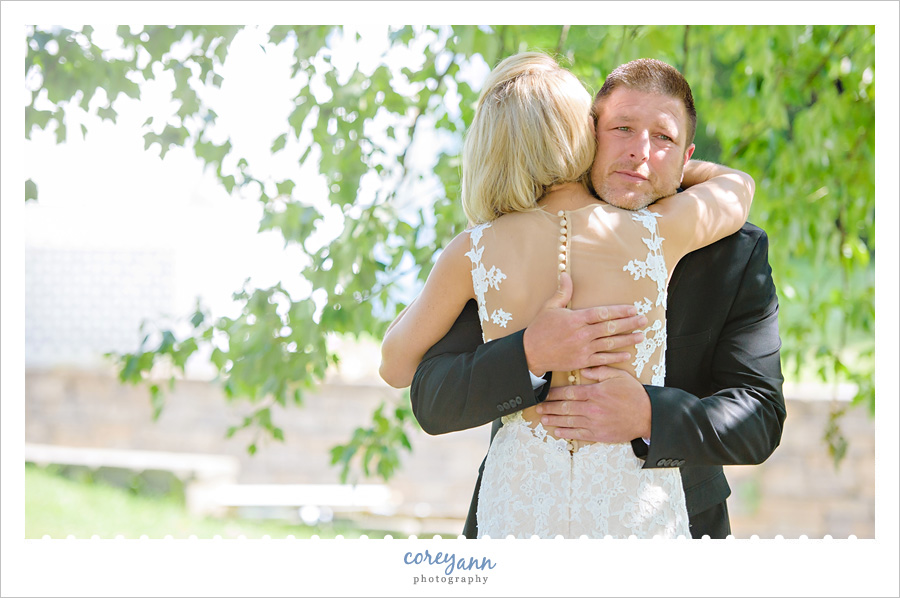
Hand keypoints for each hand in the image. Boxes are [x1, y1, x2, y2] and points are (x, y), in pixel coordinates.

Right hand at [522, 273, 647, 375]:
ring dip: (627, 340)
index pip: (603, 313)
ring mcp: (583, 349)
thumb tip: (566, 274)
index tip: (633, 309)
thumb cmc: (540, 329)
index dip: (620, 311)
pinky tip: (627, 354)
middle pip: (610, 328)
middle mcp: (582, 333)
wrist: (530, 353)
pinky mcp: (581, 361)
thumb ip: (562, 292)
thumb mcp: (549, 307)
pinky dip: (616, 357)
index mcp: (576, 318)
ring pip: (610, 343)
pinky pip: (602, 359)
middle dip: (629, 324)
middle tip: (644, 320)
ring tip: (641, 336)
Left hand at [535, 366, 650, 442]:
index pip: (569, 392)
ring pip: (569, 421)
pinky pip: (579, 435)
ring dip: (554, 420)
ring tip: (543, 419)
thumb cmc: (634, 395)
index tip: (545, 394)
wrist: (647, 416)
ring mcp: (594, 423)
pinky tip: (558, 432)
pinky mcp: (599, 435)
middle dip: (550, 407)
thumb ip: (600, 371)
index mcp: (595, 393)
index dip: (554, 394)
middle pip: (565, 408)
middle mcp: (592, 408)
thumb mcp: (618, 376)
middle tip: (538, 408)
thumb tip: (584, 370)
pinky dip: (567, 433)